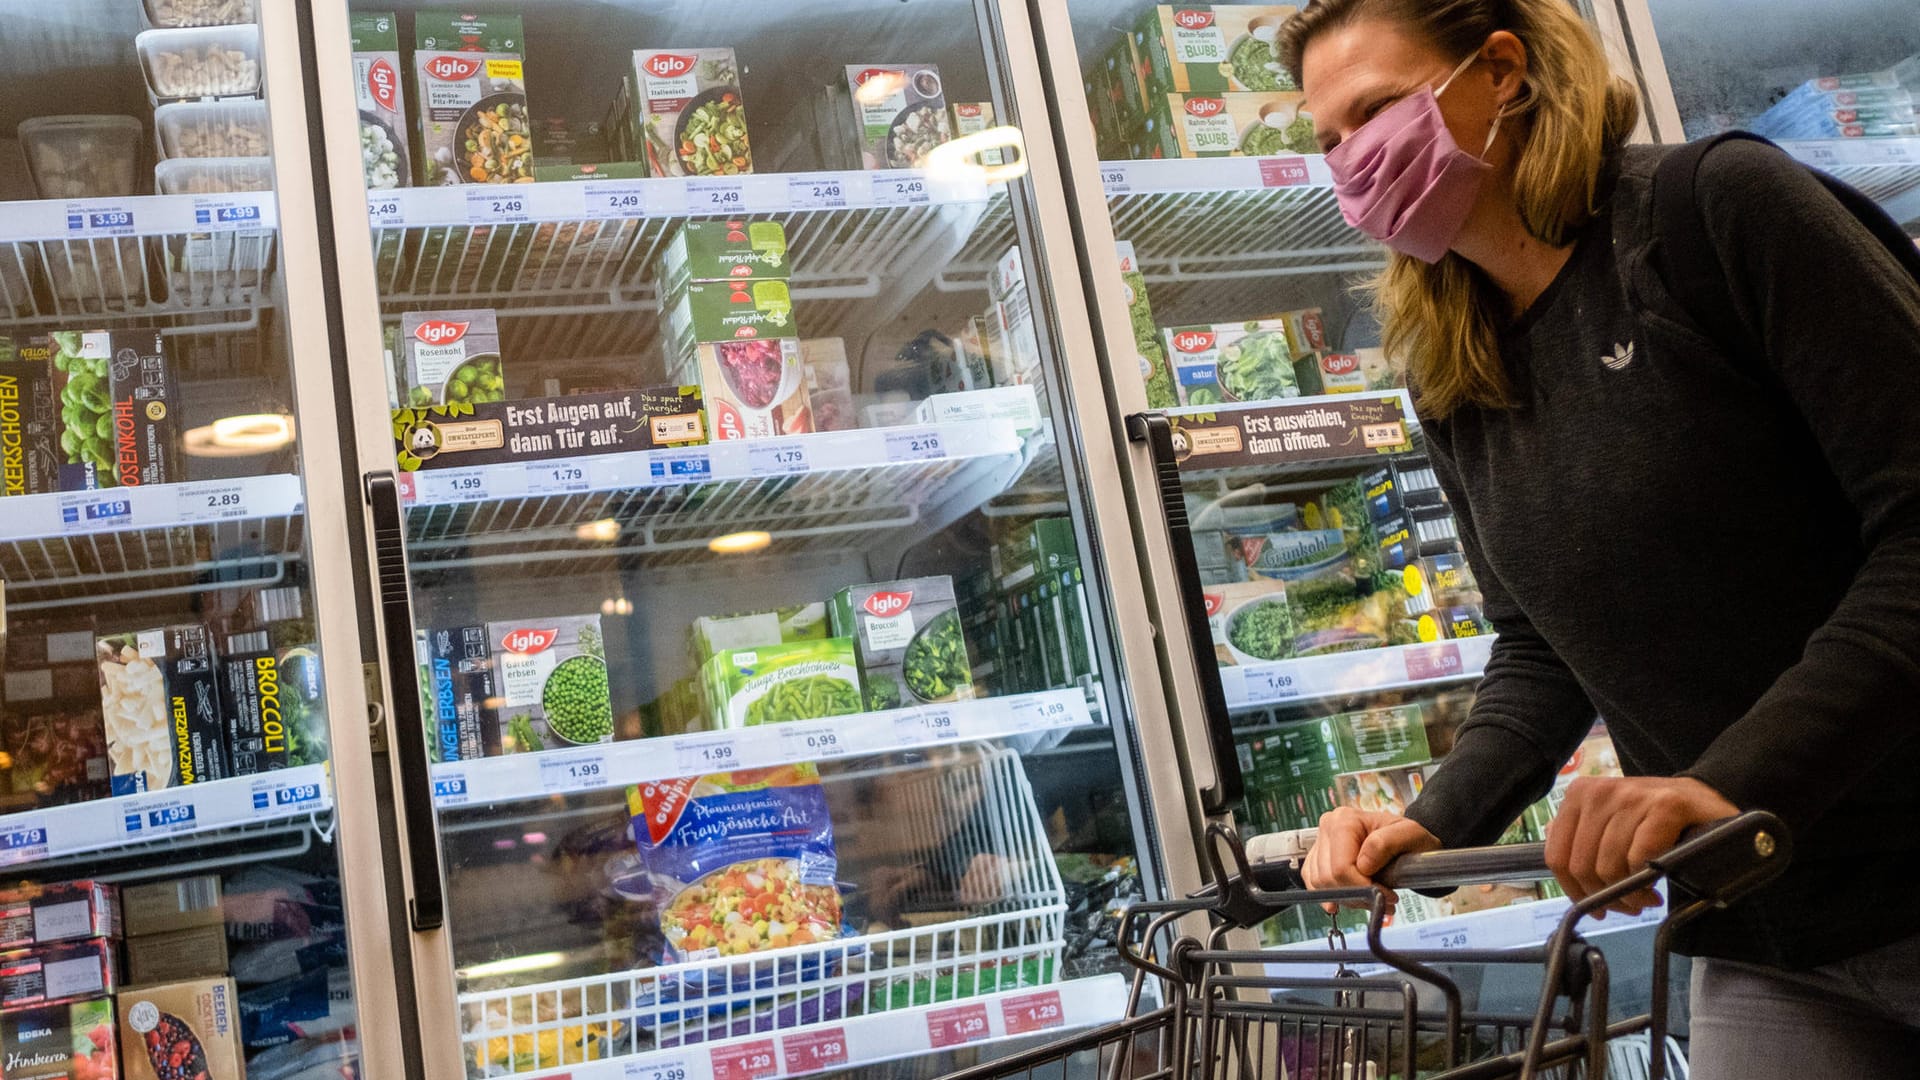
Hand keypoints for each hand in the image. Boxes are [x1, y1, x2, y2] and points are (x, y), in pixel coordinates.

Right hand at [1303, 808, 1441, 912]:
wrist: (1405, 841)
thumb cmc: (1408, 837)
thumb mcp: (1410, 835)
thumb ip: (1387, 843)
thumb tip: (1363, 864)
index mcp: (1345, 820)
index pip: (1341, 867)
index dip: (1362, 887)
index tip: (1386, 895)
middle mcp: (1327, 828)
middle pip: (1328, 877)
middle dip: (1357, 895)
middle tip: (1382, 898)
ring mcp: (1320, 844)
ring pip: (1320, 884)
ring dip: (1348, 898)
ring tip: (1372, 896)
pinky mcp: (1317, 859)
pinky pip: (1314, 884)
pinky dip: (1331, 896)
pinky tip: (1350, 899)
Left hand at [1544, 776, 1738, 916]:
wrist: (1702, 800)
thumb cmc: (1651, 819)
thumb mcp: (1609, 822)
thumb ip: (1580, 839)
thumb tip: (1560, 868)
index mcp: (1578, 795)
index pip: (1557, 855)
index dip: (1573, 891)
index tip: (1595, 908)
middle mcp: (1599, 792)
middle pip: (1582, 866)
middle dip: (1605, 898)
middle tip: (1629, 907)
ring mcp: (1631, 796)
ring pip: (1609, 867)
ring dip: (1629, 896)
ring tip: (1646, 899)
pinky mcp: (1665, 806)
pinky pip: (1639, 859)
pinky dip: (1646, 883)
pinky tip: (1656, 887)